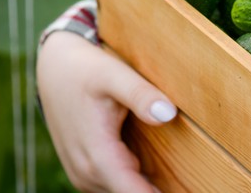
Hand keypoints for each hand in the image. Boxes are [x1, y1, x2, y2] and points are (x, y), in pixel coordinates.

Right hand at [37, 31, 176, 191]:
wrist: (56, 69)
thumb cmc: (86, 70)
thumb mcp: (114, 74)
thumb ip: (140, 94)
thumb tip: (168, 114)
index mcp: (96, 152)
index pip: (131, 191)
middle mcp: (86, 171)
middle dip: (157, 191)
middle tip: (194, 187)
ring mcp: (84, 174)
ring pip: (121, 192)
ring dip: (145, 189)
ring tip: (182, 184)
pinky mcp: (86, 171)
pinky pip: (114, 187)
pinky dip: (133, 185)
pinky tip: (157, 181)